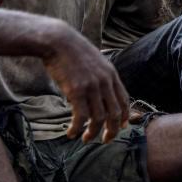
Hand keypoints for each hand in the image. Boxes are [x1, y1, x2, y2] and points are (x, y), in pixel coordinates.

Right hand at [42, 26, 129, 143]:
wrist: (58, 40)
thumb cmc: (73, 51)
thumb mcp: (95, 61)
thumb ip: (100, 78)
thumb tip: (96, 97)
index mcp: (111, 74)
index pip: (124, 100)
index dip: (124, 116)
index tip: (122, 126)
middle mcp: (105, 82)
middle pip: (114, 113)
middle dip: (113, 130)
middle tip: (106, 140)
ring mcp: (92, 87)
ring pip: (98, 118)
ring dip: (93, 133)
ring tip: (86, 139)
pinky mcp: (76, 91)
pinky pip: (80, 116)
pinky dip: (77, 128)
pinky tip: (72, 133)